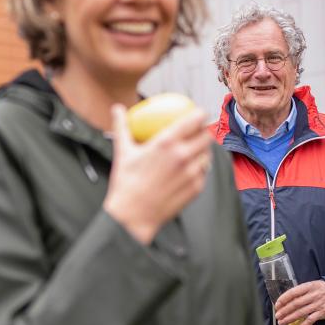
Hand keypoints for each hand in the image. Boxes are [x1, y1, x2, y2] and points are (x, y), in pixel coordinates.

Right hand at [103, 103, 211, 244]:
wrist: (133, 215)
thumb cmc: (126, 182)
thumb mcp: (122, 151)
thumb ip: (122, 126)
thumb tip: (117, 109)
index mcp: (167, 142)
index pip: (194, 120)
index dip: (199, 113)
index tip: (197, 113)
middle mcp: (183, 156)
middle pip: (205, 136)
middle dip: (204, 131)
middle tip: (198, 131)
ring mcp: (192, 173)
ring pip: (207, 155)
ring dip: (203, 150)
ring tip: (197, 150)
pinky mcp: (196, 188)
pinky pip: (203, 173)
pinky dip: (199, 169)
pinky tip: (193, 169)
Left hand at [275, 280, 324, 324]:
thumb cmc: (317, 290)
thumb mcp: (309, 286)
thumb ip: (299, 292)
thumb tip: (283, 302)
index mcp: (308, 286)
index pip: (293, 292)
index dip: (284, 299)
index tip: (277, 305)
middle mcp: (313, 295)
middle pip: (296, 304)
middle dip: (285, 311)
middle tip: (277, 316)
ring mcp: (318, 304)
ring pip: (302, 313)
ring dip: (290, 318)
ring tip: (282, 322)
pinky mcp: (322, 312)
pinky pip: (311, 320)